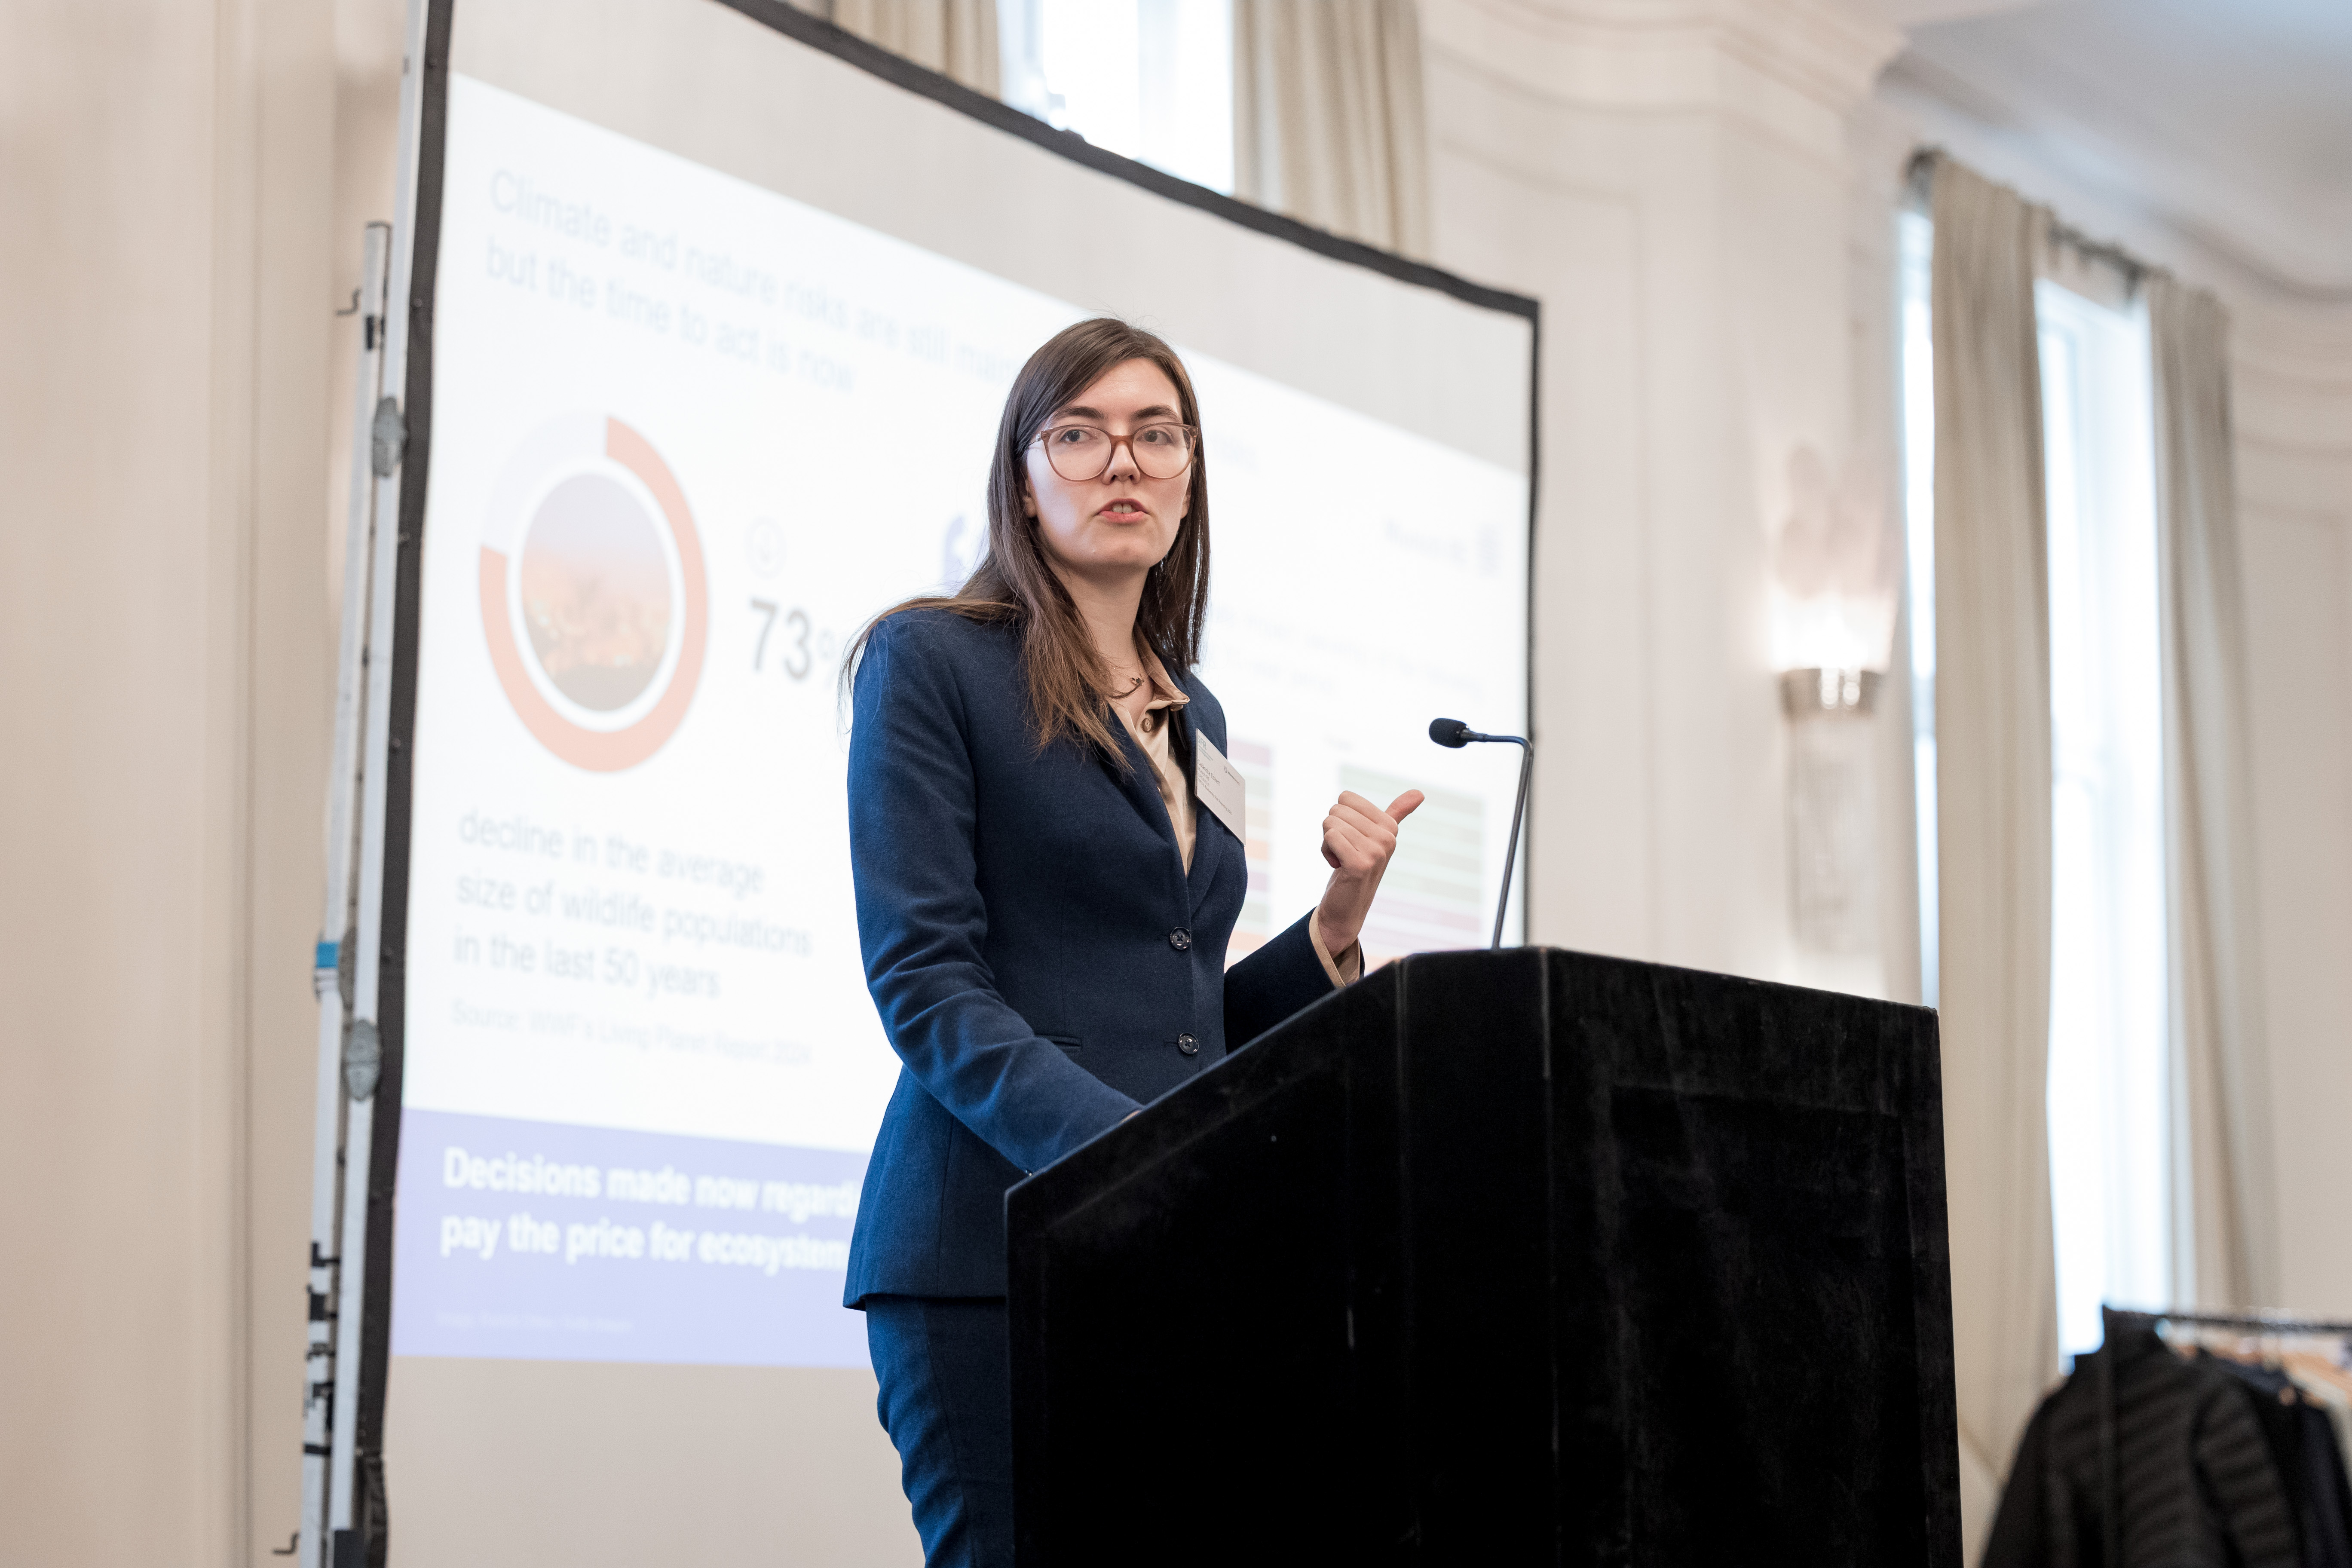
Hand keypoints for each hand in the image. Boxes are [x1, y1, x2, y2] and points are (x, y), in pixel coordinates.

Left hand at [1313, 790, 1423, 956]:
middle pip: (1336, 809)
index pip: (1346, 798)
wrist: (1346, 907)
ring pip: (1330, 823)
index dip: (1340, 818)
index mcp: (1390, 826)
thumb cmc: (1356, 867)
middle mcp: (1388, 838)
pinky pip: (1330, 837)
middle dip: (1331, 830)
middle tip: (1343, 852)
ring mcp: (1376, 852)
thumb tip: (1420, 792)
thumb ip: (1396, 813)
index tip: (1350, 839)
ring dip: (1327, 843)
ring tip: (1341, 860)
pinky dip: (1326, 851)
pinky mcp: (1360, 865)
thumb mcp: (1376, 837)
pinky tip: (1338, 867)